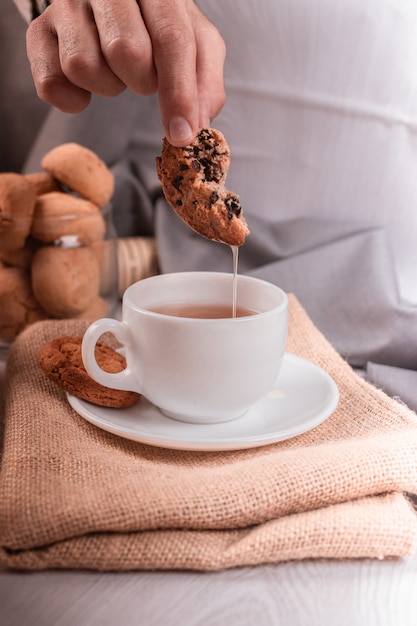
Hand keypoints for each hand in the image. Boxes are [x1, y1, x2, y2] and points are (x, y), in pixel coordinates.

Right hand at [26, 0, 225, 145]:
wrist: (112, 1)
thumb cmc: (159, 26)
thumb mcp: (195, 41)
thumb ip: (206, 80)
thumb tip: (199, 125)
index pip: (171, 37)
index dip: (179, 92)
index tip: (182, 134)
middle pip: (125, 50)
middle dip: (142, 81)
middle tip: (144, 77)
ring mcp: (66, 5)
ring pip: (84, 66)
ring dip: (108, 86)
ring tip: (116, 72)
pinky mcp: (39, 32)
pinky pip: (51, 84)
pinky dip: (74, 100)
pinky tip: (88, 86)